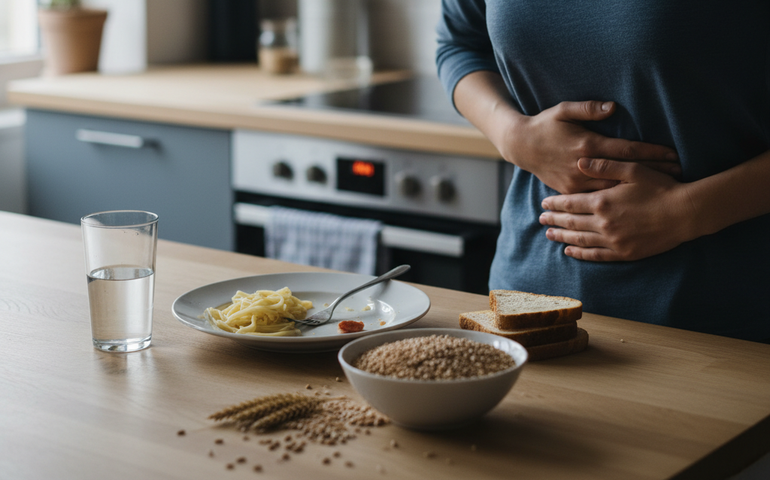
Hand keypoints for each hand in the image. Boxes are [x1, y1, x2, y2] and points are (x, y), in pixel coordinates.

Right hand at [493, 101, 680, 193]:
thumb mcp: (563, 110)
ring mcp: (577, 182)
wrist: (521, 147)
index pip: (627, 150)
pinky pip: (598, 197)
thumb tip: (613, 106)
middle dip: (654, 172)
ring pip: (615, 188)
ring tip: (664, 187)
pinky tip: (636, 199)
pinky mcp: (570, 191)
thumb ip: (589, 108)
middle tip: (679, 172)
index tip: (674, 154)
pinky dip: (619, 197)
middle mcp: (584, 167)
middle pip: (626, 172)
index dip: (652, 153)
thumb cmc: (545, 125)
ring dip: (640, 188)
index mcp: (587, 145)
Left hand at [538, 158, 696, 261]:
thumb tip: (579, 162)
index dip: (555, 203)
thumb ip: (604, 166)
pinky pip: (595, 255)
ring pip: (579, 240)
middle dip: (554, 219)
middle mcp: (603, 223)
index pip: (570, 203)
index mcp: (602, 202)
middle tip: (540, 219)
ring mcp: (612, 240)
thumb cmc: (661, 187)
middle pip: (571, 222)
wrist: (686, 214)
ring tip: (549, 234)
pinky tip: (569, 251)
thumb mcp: (632, 170)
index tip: (544, 202)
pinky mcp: (623, 253)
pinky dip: (580, 253)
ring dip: (562, 237)